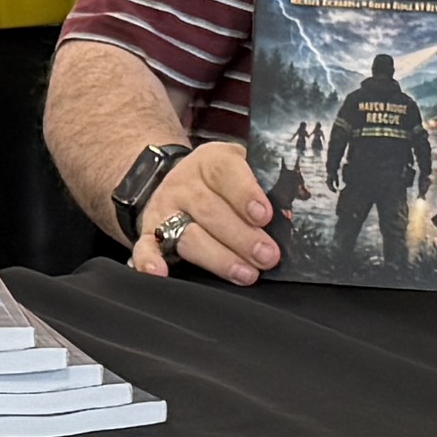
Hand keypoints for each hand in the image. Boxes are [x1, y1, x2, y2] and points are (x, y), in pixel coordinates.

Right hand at [125, 140, 281, 283]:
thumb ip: (265, 185)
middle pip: (210, 210)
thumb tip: (292, 214)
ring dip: (217, 257)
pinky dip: (149, 261)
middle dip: (241, 237)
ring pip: (187, 235)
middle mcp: (184, 184)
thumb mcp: (243, 169)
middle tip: (267, 256)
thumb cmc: (224, 183)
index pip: (226, 173)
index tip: (264, 216)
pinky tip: (160, 273)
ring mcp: (164, 209)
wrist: (178, 181)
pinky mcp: (148, 233)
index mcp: (211, 162)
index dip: (245, 194)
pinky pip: (144, 247)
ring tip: (245, 274)